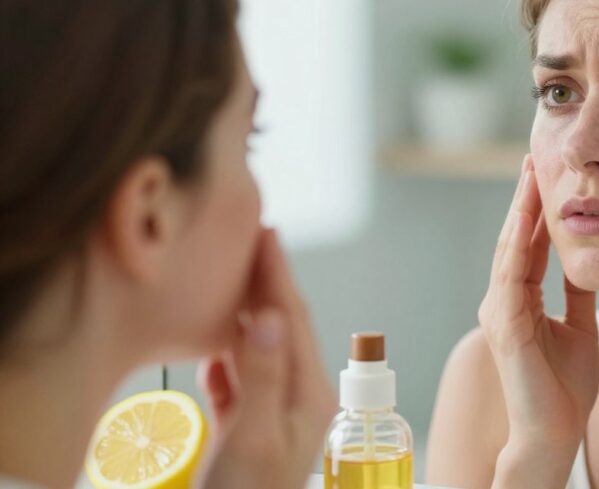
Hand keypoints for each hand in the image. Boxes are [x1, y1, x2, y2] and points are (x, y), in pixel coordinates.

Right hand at [197, 229, 335, 488]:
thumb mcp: (255, 439)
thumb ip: (264, 377)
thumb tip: (272, 318)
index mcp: (309, 396)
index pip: (294, 320)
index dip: (278, 274)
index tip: (266, 232)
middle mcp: (298, 400)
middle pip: (283, 329)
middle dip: (267, 285)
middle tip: (251, 239)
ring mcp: (274, 415)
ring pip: (261, 352)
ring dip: (248, 316)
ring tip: (233, 278)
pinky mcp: (249, 432)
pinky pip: (241, 383)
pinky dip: (228, 360)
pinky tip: (216, 348)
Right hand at [479, 155, 598, 487]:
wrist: (553, 434)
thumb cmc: (565, 389)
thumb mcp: (579, 328)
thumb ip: (576, 294)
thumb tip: (586, 262)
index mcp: (521, 301)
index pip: (529, 245)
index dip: (537, 209)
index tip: (546, 173)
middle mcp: (504, 301)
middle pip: (514, 239)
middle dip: (524, 198)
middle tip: (533, 157)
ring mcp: (500, 313)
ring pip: (509, 251)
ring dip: (519, 212)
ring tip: (530, 175)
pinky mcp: (505, 327)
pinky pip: (511, 277)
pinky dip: (518, 245)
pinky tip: (526, 220)